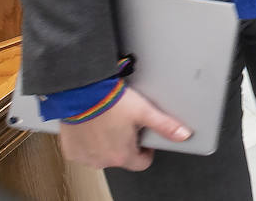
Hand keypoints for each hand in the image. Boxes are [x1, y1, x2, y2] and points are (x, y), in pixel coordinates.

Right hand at [58, 86, 190, 171]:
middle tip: (123, 122)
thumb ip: (165, 125)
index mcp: (122, 155)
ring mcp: (86, 157)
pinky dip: (88, 141)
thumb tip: (183, 134)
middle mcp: (103, 160)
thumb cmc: (110, 100)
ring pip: (102, 154)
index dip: (145, 150)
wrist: (82, 91)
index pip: (141, 163)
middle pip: (121, 157)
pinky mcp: (72, 150)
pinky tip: (92, 125)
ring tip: (107, 121)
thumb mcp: (144, 111)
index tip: (142, 137)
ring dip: (106, 142)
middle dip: (124, 143)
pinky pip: (84, 150)